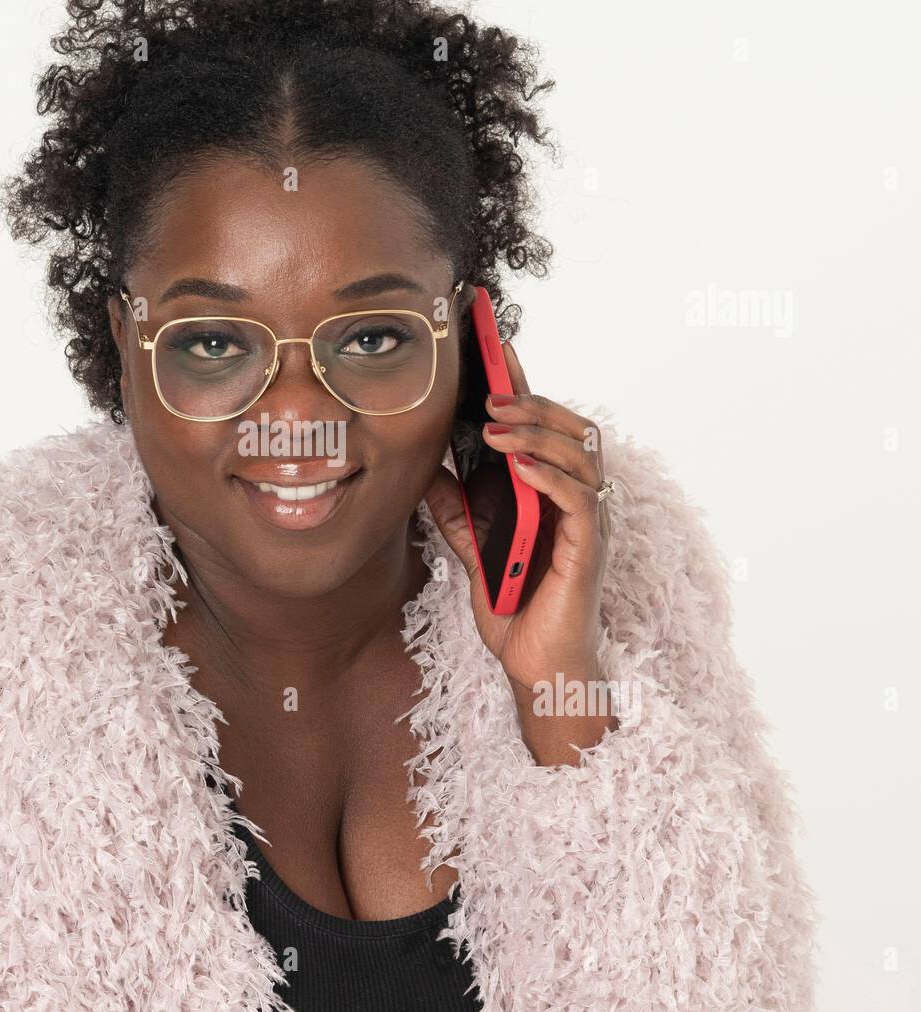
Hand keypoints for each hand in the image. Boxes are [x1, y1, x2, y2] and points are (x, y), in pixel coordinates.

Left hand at [423, 340, 615, 761]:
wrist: (533, 664)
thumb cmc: (514, 603)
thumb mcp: (472, 546)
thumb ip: (455, 506)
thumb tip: (422, 466)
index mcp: (552, 488)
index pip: (544, 424)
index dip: (524, 383)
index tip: (494, 347)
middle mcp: (578, 496)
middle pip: (571, 425)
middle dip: (530, 401)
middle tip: (488, 392)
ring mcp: (589, 521)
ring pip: (580, 454)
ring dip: (536, 432)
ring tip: (494, 425)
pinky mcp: (590, 549)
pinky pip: (581, 500)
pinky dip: (551, 477)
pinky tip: (519, 467)